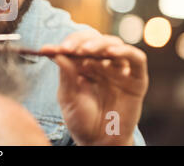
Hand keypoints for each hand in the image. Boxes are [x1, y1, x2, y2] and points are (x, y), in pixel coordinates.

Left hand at [40, 30, 148, 145]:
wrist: (99, 141)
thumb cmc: (82, 120)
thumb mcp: (68, 97)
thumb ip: (66, 75)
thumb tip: (57, 54)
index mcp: (82, 66)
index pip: (75, 46)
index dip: (63, 45)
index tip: (46, 50)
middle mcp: (101, 64)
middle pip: (94, 41)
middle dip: (79, 41)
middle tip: (68, 48)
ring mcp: (118, 70)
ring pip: (113, 44)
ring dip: (99, 44)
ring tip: (86, 51)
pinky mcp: (136, 79)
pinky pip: (136, 59)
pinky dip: (125, 51)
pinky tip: (112, 52)